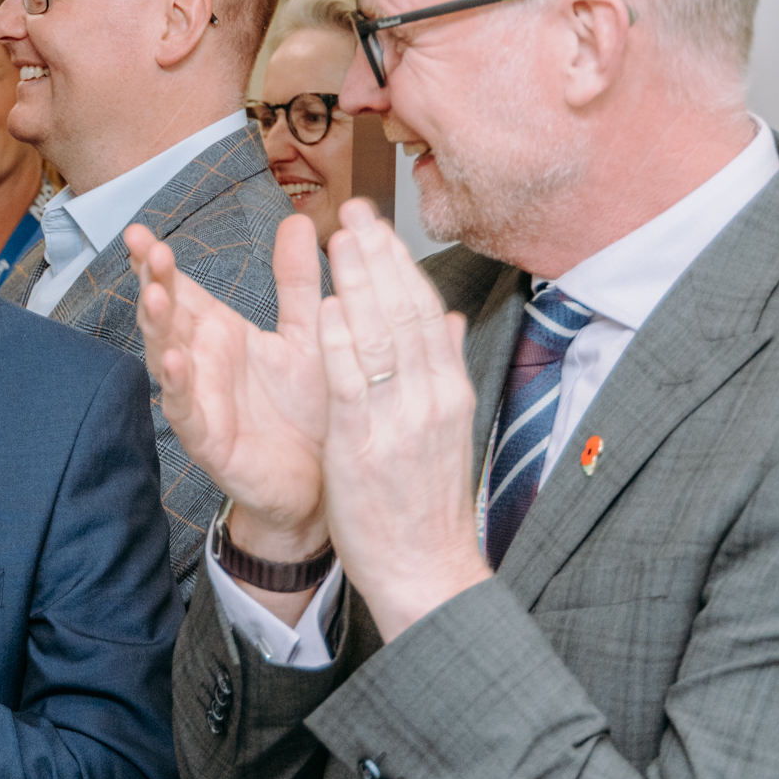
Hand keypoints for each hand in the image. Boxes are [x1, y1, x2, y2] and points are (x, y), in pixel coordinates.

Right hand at [126, 217, 329, 561]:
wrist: (322, 480)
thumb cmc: (310, 407)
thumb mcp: (307, 333)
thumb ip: (297, 280)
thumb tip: (295, 219)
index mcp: (221, 332)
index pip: (181, 288)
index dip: (157, 261)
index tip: (140, 231)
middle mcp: (202, 361)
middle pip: (166, 315)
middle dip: (153, 283)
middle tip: (150, 252)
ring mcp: (199, 399)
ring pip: (165, 356)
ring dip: (157, 327)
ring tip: (154, 296)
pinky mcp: (208, 438)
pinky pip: (186, 409)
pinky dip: (177, 385)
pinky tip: (174, 361)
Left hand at [316, 199, 488, 638]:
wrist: (426, 569)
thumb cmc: (424, 503)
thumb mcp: (444, 430)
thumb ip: (442, 369)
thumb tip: (446, 320)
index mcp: (447, 390)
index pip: (424, 310)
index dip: (399, 262)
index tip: (377, 223)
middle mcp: (431, 397)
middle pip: (406, 310)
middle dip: (381, 255)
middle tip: (356, 209)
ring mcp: (401, 419)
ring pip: (383, 336)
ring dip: (362, 281)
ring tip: (341, 237)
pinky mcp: (366, 446)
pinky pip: (354, 384)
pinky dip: (343, 342)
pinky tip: (330, 306)